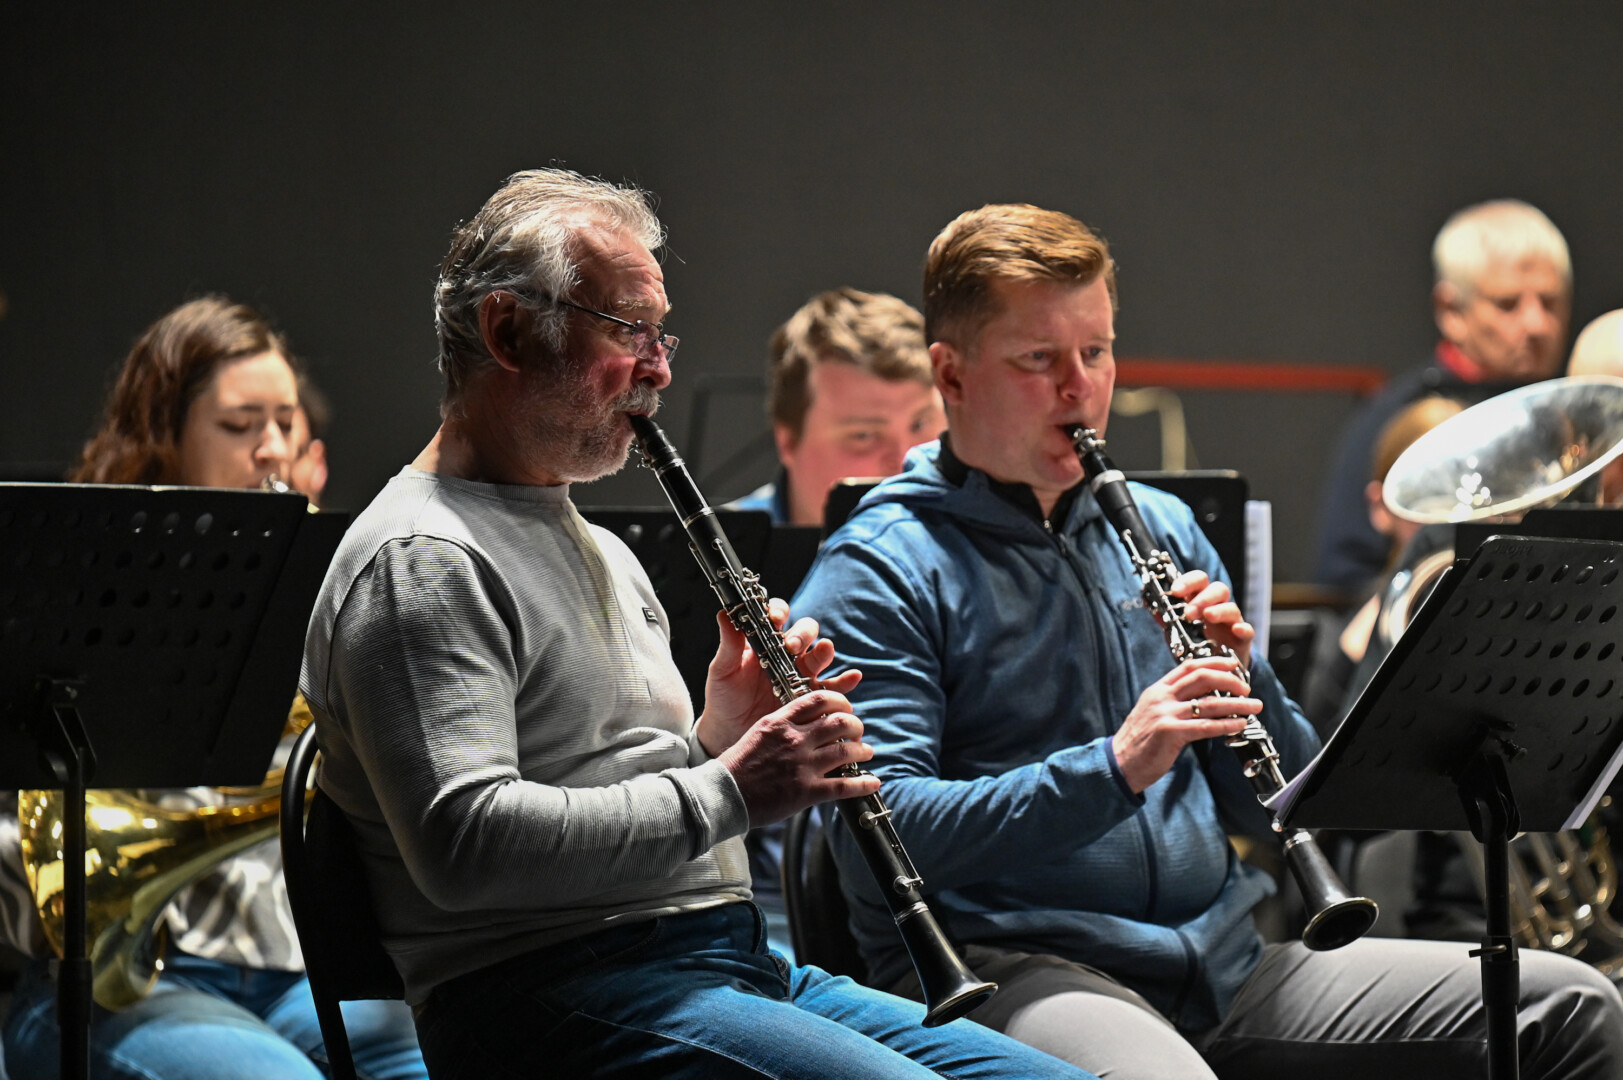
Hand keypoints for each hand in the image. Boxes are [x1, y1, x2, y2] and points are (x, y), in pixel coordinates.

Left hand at [695, 598, 861, 758]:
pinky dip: (845, 681)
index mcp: (765, 641)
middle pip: (805, 632)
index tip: (775, 620)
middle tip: (792, 647)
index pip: (778, 616)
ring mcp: (802, 674)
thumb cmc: (724, 697)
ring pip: (820, 655)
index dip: (780, 612)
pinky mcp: (811, 697)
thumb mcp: (723, 670)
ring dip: (824, 650)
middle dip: (802, 634)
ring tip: (824, 651)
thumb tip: (724, 613)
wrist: (730, 732)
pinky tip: (853, 677)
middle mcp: (787, 654)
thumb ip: (729, 644)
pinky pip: (833, 687)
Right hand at [717, 689, 880, 826]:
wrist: (722, 796)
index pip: (818, 699)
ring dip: (862, 750)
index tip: (844, 707)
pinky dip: (863, 783)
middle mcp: (794, 740)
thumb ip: (782, 725)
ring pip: (846, 751)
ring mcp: (802, 766)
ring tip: (866, 751)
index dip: (838, 700)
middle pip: (838, 722)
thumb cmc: (735, 767)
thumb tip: (805, 723)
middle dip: (854, 725)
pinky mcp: (806, 792)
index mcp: (780, 722)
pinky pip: (844, 786)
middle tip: (857, 730)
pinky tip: (873, 782)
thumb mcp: (757, 733)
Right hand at [1111, 656, 1258, 793]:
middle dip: (1230, 680)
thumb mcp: (1153, 712)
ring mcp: (1165, 714)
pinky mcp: (1170, 733)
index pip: (1189, 666)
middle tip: (1247, 688)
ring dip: (1237, 704)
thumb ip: (1173, 702)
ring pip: (1209, 703)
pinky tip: (1239, 725)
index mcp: (1158, 690)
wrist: (1120, 762)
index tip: (1233, 664)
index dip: (1214, 662)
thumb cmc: (1139, 741)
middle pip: (1202, 678)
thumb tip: (1203, 698)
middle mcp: (1161, 697)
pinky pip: (1205, 726)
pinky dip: (1226, 724)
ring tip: (1254, 706)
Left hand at [1169, 570, 1253, 669]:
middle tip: (1189, 613)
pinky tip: (1236, 630)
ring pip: (1232, 607)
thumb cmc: (1195, 644)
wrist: (1215, 668)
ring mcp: (1232, 622)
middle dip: (1203, 598)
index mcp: (1201, 601)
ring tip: (1207, 617)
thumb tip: (1148, 604)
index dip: (1188, 581)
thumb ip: (1166, 619)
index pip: (1199, 581)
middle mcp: (1218, 607)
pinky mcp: (1242, 639)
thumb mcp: (1177, 632)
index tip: (1175, 591)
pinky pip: (1247, 630)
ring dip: (1219, 610)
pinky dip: (1243, 628)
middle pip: (1218, 589)